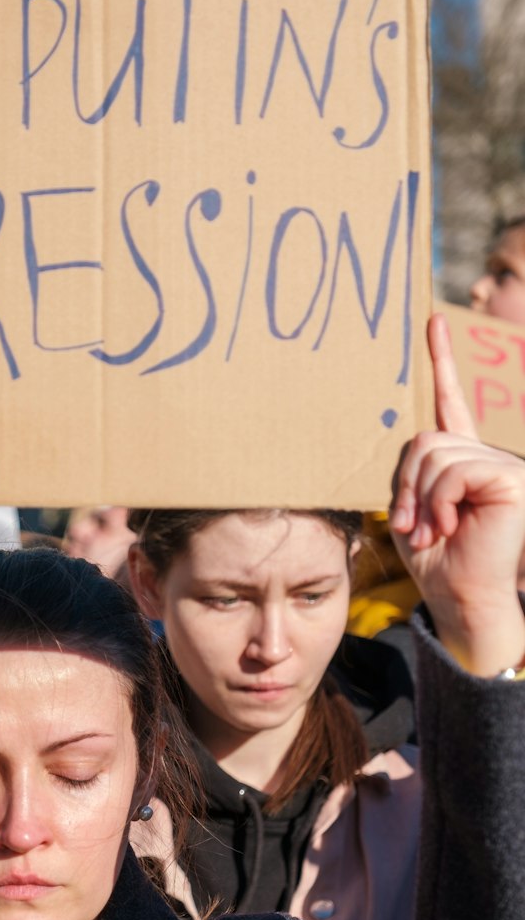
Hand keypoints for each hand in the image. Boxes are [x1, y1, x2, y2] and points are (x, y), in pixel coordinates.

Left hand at [390, 314, 524, 674]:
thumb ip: (412, 470)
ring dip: (421, 498)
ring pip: (435, 455)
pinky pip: (454, 471)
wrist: (462, 597)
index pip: (451, 402)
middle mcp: (486, 454)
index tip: (434, 322)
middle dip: (408, 485)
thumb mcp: (413, 507)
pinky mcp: (512, 477)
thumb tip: (416, 439)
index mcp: (462, 458)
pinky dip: (440, 501)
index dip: (443, 362)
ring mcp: (503, 464)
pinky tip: (450, 525)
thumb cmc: (436, 560)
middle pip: (424, 440)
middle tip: (412, 524)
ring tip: (432, 530)